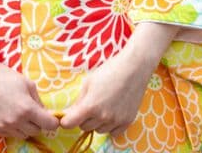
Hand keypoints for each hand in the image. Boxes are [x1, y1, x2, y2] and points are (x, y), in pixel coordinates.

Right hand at [0, 42, 55, 138]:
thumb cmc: (5, 76)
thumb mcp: (27, 83)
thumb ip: (38, 100)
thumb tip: (45, 113)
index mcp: (27, 108)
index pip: (48, 125)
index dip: (53, 122)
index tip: (52, 119)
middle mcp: (15, 121)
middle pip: (37, 131)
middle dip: (38, 123)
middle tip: (33, 113)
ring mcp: (3, 126)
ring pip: (24, 135)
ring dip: (26, 127)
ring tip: (20, 113)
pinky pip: (10, 134)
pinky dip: (13, 127)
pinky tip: (8, 114)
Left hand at [59, 22, 174, 140]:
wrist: (134, 69)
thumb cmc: (109, 71)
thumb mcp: (89, 82)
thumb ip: (78, 100)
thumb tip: (70, 113)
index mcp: (90, 105)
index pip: (70, 123)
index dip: (66, 121)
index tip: (67, 118)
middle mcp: (102, 116)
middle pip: (84, 127)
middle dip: (84, 118)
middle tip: (90, 105)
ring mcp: (116, 120)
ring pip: (98, 130)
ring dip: (97, 122)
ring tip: (104, 106)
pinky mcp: (127, 122)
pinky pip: (113, 133)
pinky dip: (110, 126)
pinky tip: (113, 112)